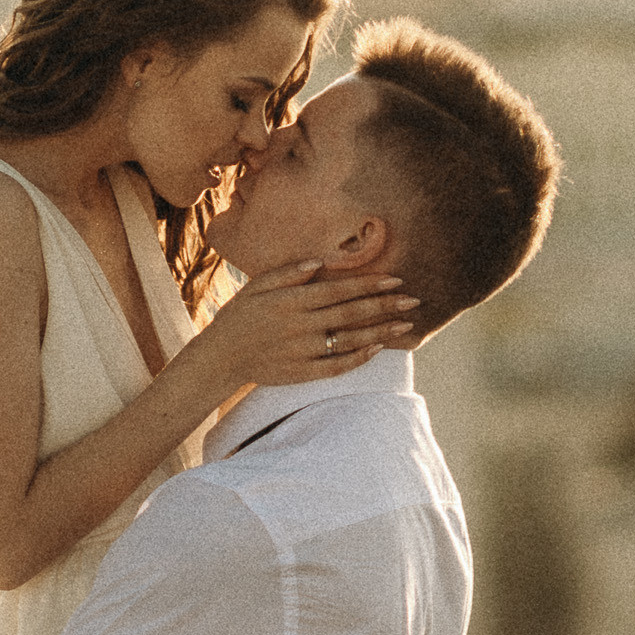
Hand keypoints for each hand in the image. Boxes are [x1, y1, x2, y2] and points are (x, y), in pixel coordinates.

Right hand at [197, 262, 416, 395]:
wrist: (220, 357)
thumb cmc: (240, 316)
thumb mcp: (257, 286)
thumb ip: (288, 272)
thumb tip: (320, 262)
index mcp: (292, 301)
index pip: (339, 290)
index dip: (369, 285)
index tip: (395, 280)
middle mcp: (301, 325)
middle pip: (351, 314)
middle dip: (385, 306)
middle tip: (414, 300)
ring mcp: (303, 351)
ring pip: (350, 340)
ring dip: (381, 332)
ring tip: (407, 325)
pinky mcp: (302, 372)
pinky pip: (336, 366)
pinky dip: (359, 358)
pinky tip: (379, 349)